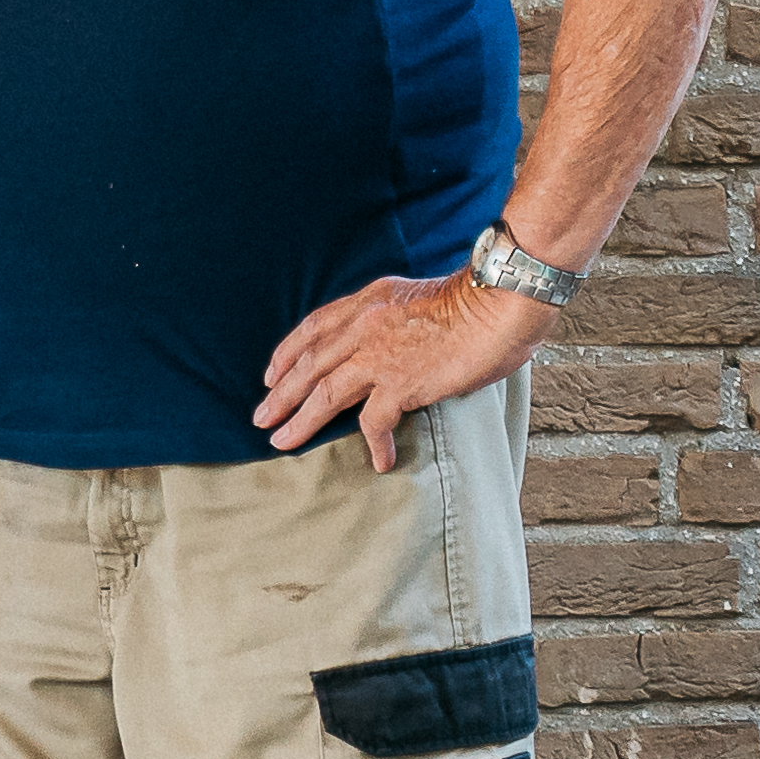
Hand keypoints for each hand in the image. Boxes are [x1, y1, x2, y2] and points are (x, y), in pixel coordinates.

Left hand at [256, 269, 556, 468]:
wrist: (498, 304)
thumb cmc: (472, 300)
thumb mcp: (411, 295)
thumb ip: (387, 315)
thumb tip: (381, 339)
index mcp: (367, 302)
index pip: (313, 327)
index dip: (287, 353)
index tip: (270, 375)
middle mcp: (364, 327)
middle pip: (309, 365)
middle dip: (281, 393)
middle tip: (261, 417)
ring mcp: (379, 356)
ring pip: (325, 394)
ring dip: (300, 421)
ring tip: (282, 441)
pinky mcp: (401, 384)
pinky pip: (375, 422)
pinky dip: (374, 445)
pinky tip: (378, 463)